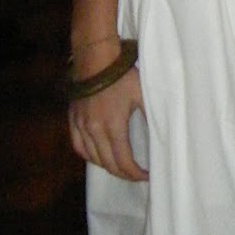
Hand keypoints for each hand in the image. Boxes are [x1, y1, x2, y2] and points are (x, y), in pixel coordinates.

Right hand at [68, 64, 147, 181]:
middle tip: (136, 176)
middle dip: (124, 174)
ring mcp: (81, 126)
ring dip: (107, 167)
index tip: (146, 176)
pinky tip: (98, 157)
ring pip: (92, 158)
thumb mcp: (142, 95)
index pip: (123, 162)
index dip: (135, 174)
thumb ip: (150, 118)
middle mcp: (94, 130)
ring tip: (120, 168)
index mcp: (113, 126)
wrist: (96, 58)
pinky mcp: (73, 119)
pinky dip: (89, 156)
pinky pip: (78, 146)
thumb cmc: (122, 76)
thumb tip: (161, 137)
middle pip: (108, 164)